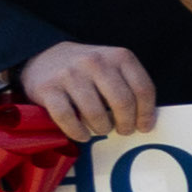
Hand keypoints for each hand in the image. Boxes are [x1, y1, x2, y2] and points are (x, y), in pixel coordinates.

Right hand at [16, 40, 157, 139]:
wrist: (44, 56)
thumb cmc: (87, 70)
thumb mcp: (113, 68)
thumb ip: (129, 87)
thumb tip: (144, 120)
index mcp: (119, 56)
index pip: (143, 89)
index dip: (147, 113)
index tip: (144, 126)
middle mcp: (95, 62)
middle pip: (122, 102)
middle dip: (126, 124)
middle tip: (124, 131)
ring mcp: (70, 74)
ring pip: (95, 113)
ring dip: (102, 128)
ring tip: (102, 129)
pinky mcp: (48, 88)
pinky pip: (67, 118)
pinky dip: (77, 132)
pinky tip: (83, 135)